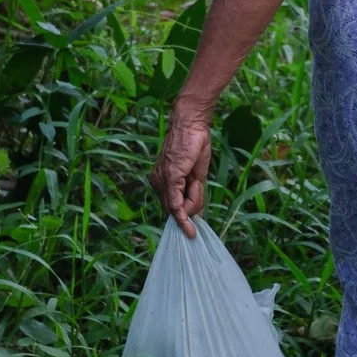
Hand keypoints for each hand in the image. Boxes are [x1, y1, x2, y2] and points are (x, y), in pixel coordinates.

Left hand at [151, 102, 212, 236]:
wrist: (192, 124)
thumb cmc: (195, 145)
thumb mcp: (197, 175)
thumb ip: (194, 195)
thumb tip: (197, 216)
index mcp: (163, 181)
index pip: (173, 207)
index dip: (184, 217)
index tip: (192, 232)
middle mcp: (158, 183)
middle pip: (175, 211)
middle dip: (192, 207)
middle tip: (198, 185)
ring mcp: (162, 182)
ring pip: (179, 210)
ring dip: (194, 202)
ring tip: (196, 180)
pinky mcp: (169, 179)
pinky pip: (177, 206)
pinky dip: (184, 217)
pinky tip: (190, 226)